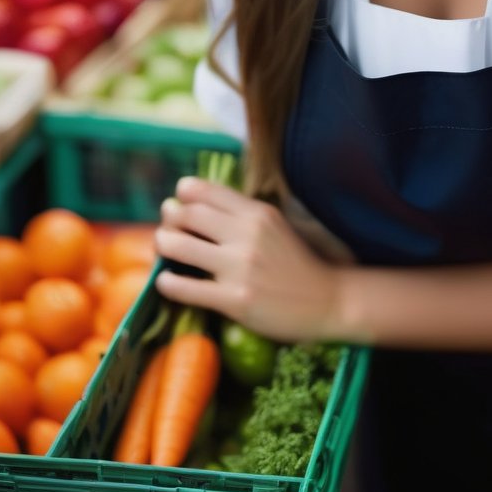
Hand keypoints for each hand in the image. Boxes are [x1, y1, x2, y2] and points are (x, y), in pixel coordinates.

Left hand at [154, 176, 345, 341]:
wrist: (328, 301)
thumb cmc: (297, 263)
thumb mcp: (274, 225)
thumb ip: (241, 214)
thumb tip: (196, 205)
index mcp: (257, 212)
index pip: (204, 190)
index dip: (183, 195)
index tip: (179, 204)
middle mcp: (247, 234)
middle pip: (185, 214)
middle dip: (168, 219)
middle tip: (168, 229)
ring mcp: (240, 268)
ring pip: (177, 246)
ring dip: (163, 245)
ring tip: (165, 251)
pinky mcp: (235, 300)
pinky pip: (184, 287)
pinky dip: (166, 282)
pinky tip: (166, 282)